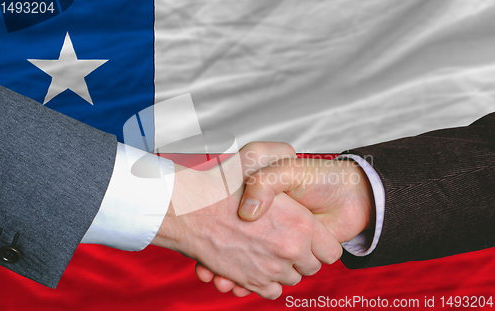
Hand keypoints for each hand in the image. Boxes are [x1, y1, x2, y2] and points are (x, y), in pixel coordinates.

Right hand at [151, 143, 341, 298]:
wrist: (186, 209)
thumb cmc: (220, 184)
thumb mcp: (257, 154)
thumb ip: (282, 154)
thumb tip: (297, 164)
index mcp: (300, 223)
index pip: (330, 250)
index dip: (321, 243)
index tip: (309, 235)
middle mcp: (289, 250)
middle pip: (311, 267)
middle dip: (302, 256)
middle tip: (285, 239)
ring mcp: (270, 270)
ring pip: (291, 279)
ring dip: (283, 268)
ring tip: (267, 248)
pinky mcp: (251, 283)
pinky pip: (272, 291)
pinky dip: (267, 282)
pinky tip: (257, 264)